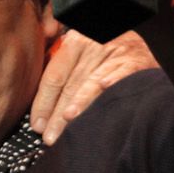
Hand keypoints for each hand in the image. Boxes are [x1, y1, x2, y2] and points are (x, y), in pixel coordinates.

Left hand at [30, 29, 157, 143]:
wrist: (129, 36)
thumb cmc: (98, 49)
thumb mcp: (76, 50)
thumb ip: (58, 69)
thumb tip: (40, 108)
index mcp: (74, 42)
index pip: (54, 77)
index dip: (43, 102)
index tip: (37, 125)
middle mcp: (93, 45)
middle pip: (71, 85)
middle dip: (58, 114)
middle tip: (50, 136)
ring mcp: (115, 53)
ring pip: (93, 83)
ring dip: (80, 103)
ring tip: (68, 119)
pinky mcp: (136, 60)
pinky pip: (122, 74)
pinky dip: (113, 82)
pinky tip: (104, 92)